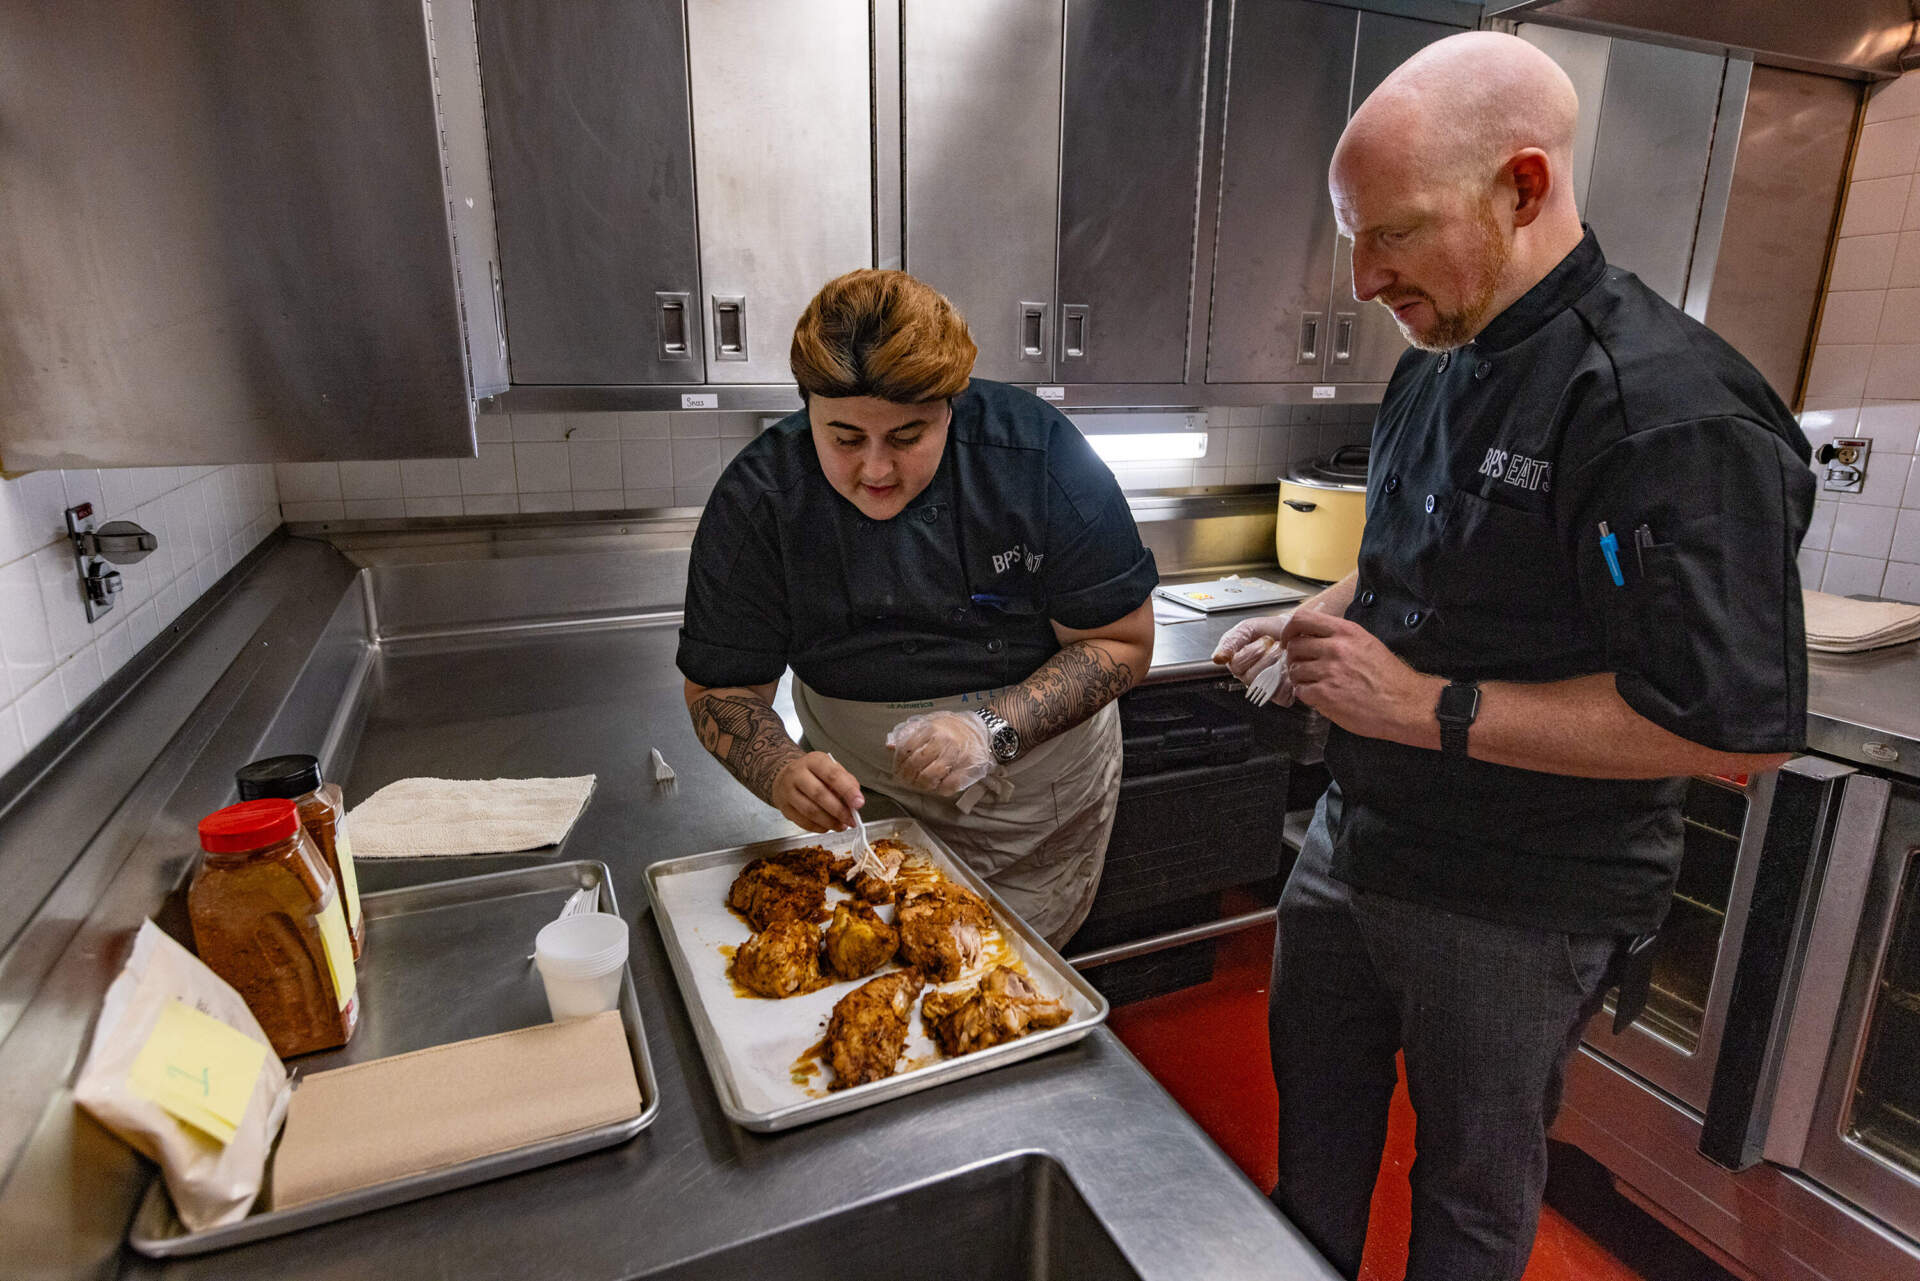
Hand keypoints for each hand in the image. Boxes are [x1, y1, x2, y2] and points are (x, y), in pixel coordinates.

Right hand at [769, 751, 864, 831]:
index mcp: (813, 761)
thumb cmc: (812, 773)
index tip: (859, 803)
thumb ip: (846, 781)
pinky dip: (819, 827)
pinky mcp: (784, 808)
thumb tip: (856, 799)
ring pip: (810, 811)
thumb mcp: (830, 767)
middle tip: (851, 819)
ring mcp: (788, 791)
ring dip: (830, 822)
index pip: (832, 775)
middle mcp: (798, 774)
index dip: (847, 790)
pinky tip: (827, 826)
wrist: (785, 776)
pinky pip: (803, 822)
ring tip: (841, 825)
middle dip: (839, 810)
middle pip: (819, 794)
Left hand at [885, 711, 994, 796]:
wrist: (982, 730)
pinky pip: (949, 785)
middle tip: (905, 781)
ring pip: (930, 777)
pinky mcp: (967, 768)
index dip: (898, 763)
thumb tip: (890, 746)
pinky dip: (940, 790)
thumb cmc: (952, 729)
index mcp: (931, 728)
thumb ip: (909, 734)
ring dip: (921, 785)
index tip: (897, 770)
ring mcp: (956, 755)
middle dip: (907, 776)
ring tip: (920, 784)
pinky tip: (936, 786)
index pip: (906, 749)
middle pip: (916, 764)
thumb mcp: (929, 724)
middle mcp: (943, 741)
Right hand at [1211, 615, 1296, 704]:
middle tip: (1276, 645)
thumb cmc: (1271, 632)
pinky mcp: (1279, 695)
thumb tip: (1218, 658)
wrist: (1295, 634)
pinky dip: (1288, 679)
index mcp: (1237, 663)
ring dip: (1279, 666)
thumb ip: (1230, 641)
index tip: (1263, 640)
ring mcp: (1263, 688)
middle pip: (1250, 677)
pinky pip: (1280, 694)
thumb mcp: (1247, 628)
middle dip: (1268, 656)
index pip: (1236, 665)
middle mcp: (1248, 678)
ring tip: (1284, 654)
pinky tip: (1290, 667)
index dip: (1252, 652)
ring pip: (1265, 685)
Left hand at [1279, 610, 1439, 743]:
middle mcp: (1336, 647)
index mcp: (1346, 632)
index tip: (1288, 640)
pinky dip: (1305, 695)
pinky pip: (1300, 691)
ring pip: (1295, 670)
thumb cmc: (1390, 677)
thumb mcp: (1367, 643)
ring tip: (1314, 684)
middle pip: (1295, 646)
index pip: (1302, 619)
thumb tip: (1312, 640)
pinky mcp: (1325, 694)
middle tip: (1303, 667)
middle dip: (1294, 658)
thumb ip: (1340, 638)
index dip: (1289, 630)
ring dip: (1300, 678)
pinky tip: (1319, 696)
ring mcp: (1329, 671)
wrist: (1405, 704)